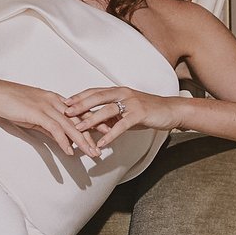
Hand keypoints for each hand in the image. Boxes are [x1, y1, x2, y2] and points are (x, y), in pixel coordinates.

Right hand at [0, 78, 106, 160]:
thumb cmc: (10, 102)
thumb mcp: (32, 114)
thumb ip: (47, 124)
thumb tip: (59, 137)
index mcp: (55, 100)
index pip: (79, 112)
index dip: (94, 122)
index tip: (106, 132)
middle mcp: (55, 101)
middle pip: (79, 119)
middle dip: (94, 134)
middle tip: (104, 147)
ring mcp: (46, 106)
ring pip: (71, 125)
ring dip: (83, 141)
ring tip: (92, 154)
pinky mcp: (37, 112)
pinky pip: (54, 128)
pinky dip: (64, 140)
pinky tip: (70, 151)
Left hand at [61, 86, 177, 151]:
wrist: (170, 110)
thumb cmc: (147, 111)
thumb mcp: (126, 112)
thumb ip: (110, 116)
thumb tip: (91, 124)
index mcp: (118, 91)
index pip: (94, 91)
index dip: (79, 96)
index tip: (65, 101)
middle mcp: (123, 94)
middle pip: (97, 97)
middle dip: (80, 105)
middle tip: (65, 112)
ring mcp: (131, 103)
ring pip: (107, 110)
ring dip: (91, 119)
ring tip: (78, 128)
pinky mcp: (139, 114)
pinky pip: (121, 125)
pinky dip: (110, 134)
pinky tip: (102, 143)